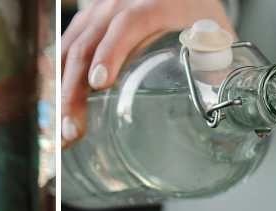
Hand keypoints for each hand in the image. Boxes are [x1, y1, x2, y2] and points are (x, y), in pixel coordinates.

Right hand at [61, 0, 231, 146]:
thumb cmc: (195, 10)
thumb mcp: (214, 32)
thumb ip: (216, 62)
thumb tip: (217, 103)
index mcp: (153, 3)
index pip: (126, 25)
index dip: (110, 53)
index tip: (99, 84)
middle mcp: (118, 4)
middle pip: (87, 45)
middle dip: (74, 90)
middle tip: (74, 130)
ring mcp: (98, 13)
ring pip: (69, 50)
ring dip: (62, 93)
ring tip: (65, 132)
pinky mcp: (87, 24)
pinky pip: (65, 51)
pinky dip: (58, 83)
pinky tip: (59, 112)